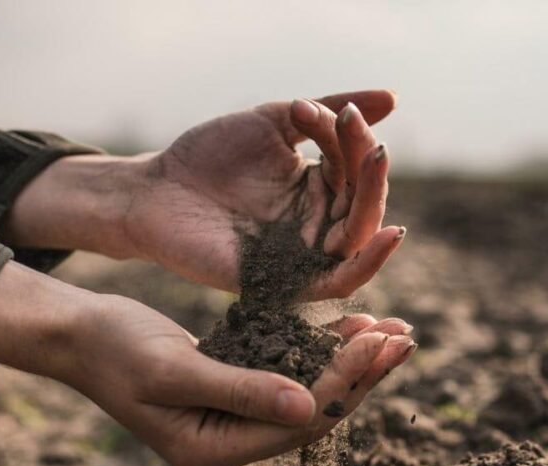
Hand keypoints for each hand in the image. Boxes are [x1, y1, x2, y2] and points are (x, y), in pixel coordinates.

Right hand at [0, 263, 415, 465]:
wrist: (78, 334)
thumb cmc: (113, 348)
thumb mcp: (173, 369)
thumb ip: (241, 389)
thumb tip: (309, 406)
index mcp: (213, 452)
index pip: (298, 422)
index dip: (345, 383)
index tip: (382, 340)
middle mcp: (228, 444)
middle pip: (312, 413)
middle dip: (360, 374)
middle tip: (404, 334)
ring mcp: (231, 420)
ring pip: (306, 393)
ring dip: (347, 362)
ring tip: (390, 328)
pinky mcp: (233, 391)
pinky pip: (288, 376)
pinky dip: (318, 351)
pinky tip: (348, 326)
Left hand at [5, 90, 403, 300]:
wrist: (154, 190)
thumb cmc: (208, 155)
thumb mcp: (273, 121)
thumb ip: (326, 113)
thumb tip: (392, 98)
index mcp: (317, 190)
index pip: (355, 170)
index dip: (353, 139)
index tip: (327, 110)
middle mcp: (317, 226)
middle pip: (366, 206)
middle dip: (370, 168)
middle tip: (364, 136)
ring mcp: (303, 257)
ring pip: (360, 240)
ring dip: (375, 200)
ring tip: (375, 159)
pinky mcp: (286, 284)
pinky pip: (339, 283)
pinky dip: (368, 263)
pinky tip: (389, 234)